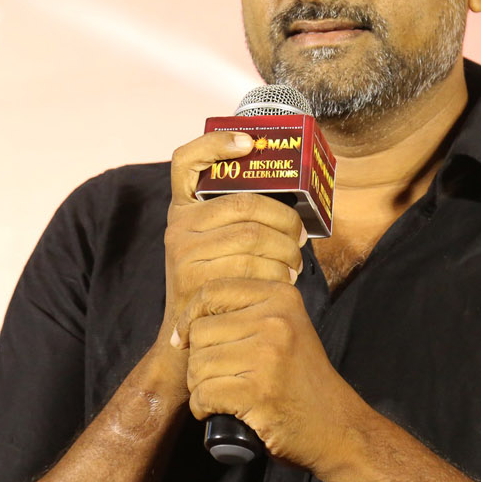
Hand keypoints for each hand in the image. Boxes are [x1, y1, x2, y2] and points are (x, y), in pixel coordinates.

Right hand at [161, 131, 307, 351]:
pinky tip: (284, 280)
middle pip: (244, 204)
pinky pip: (250, 266)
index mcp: (184, 207)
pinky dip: (277, 272)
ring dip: (286, 250)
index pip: (186, 161)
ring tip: (296, 262)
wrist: (189, 339)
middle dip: (284, 219)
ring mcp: (183, 251)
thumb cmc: (217, 282)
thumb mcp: (215, 243)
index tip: (249, 142)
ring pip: (253, 236)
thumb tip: (296, 194)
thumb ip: (238, 218)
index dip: (215, 143)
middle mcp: (178, 225)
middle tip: (302, 236)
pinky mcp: (193, 279)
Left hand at [178, 278, 363, 470]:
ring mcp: (268, 355)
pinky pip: (204, 395)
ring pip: (198, 365)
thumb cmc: (301, 380)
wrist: (336, 426)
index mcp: (280, 297)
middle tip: (217, 378)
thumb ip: (249, 311)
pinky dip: (203, 408)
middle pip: (200, 331)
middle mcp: (275, 319)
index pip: (211, 291)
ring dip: (200, 387)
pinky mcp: (258, 392)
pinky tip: (219, 411)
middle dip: (197, 360)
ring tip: (222, 395)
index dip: (188, 317)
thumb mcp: (285, 328)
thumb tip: (189, 315)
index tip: (182, 338)